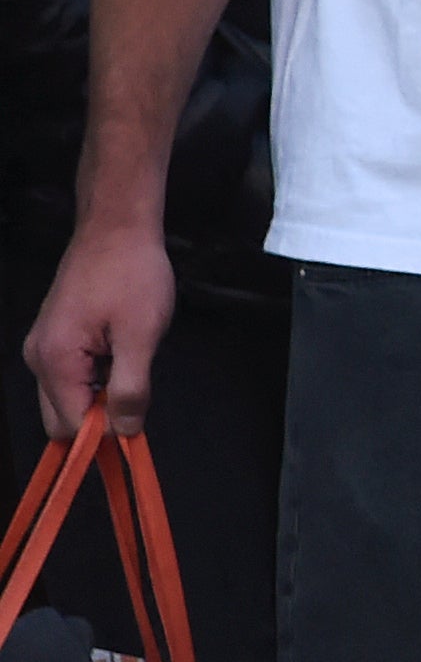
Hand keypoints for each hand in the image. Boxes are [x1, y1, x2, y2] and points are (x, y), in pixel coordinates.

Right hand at [25, 224, 173, 439]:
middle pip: (61, 419)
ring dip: (99, 397)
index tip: (136, 424)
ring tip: (129, 365)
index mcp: (55, 361)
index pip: (72, 426)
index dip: (105, 433)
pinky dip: (96, 381)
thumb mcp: (141, 334)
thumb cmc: (132, 273)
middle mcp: (39, 359)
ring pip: (67, 399)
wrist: (117, 228)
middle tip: (136, 395)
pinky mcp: (56, 339)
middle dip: (99, 419)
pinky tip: (120, 357)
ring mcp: (44, 348)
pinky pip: (71, 378)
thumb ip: (131, 387)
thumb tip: (125, 430)